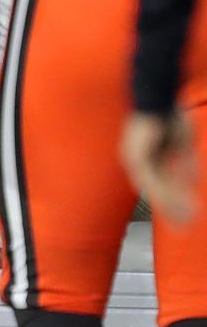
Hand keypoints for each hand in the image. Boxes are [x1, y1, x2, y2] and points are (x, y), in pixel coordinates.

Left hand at [121, 110, 196, 224]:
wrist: (158, 98)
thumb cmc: (170, 116)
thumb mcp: (182, 144)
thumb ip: (185, 163)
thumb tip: (192, 181)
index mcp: (144, 158)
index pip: (158, 187)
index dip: (172, 203)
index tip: (185, 219)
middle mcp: (135, 161)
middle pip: (154, 192)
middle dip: (170, 210)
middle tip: (184, 227)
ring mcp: (133, 158)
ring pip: (153, 189)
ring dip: (168, 205)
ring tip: (183, 220)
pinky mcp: (136, 155)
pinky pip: (150, 179)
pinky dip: (163, 192)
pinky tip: (174, 203)